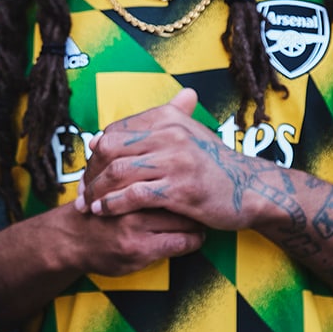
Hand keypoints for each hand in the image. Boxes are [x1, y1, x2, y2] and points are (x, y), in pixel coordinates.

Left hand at [77, 86, 250, 232]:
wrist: (250, 189)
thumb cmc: (213, 166)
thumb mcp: (185, 136)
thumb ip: (144, 135)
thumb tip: (99, 137)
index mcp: (168, 118)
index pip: (115, 131)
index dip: (95, 153)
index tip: (87, 172)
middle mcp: (170, 134)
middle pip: (110, 150)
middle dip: (90, 174)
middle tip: (81, 193)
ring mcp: (176, 160)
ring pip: (118, 173)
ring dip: (97, 192)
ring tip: (88, 206)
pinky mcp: (180, 188)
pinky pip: (135, 195)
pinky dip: (113, 205)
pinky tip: (104, 213)